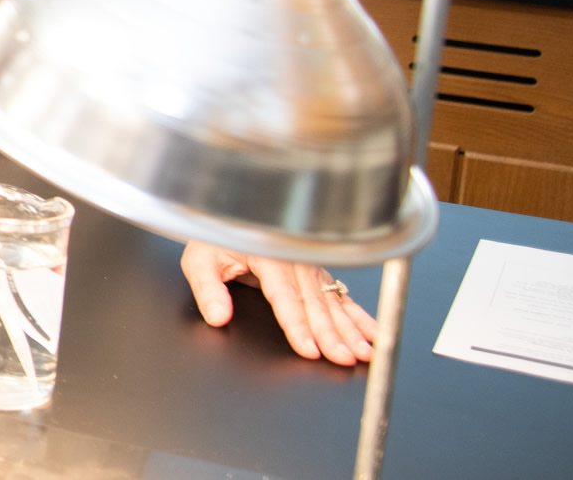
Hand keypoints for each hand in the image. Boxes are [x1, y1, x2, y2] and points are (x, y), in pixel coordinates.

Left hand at [181, 242, 378, 364]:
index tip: (310, 349)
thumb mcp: (201, 259)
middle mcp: (294, 261)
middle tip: (345, 358)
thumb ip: (209, 289)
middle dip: (332, 334)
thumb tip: (217, 317)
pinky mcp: (316, 273)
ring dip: (351, 329)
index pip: (285, 297)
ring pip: (332, 302)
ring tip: (365, 352)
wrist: (231, 215)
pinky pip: (339, 297)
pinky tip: (371, 333)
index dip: (298, 326)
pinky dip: (358, 317)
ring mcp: (309, 267)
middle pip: (315, 304)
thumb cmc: (218, 237)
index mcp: (269, 256)